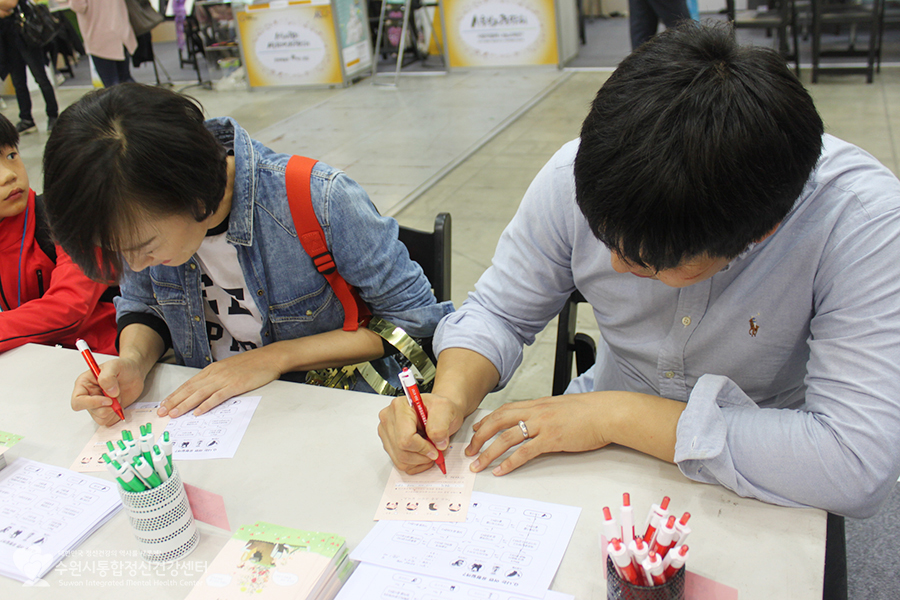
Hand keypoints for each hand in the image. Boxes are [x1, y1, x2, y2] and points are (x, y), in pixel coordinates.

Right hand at [71, 358, 145, 426]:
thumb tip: (110, 392)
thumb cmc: (122, 367)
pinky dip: (117, 415)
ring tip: (119, 397)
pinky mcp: (107, 412)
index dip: (91, 403)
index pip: (78, 401)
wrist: (135, 373)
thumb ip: (108, 377)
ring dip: (113, 410)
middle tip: (118, 396)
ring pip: (101, 418)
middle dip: (107, 406)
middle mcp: (88, 396)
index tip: (108, 400)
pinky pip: (109, 421)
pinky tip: (121, 404)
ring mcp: (98, 406)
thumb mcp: (115, 365)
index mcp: (84, 384)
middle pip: (92, 411)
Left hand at [157, 349, 281, 417]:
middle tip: (162, 412)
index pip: (189, 384)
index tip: (164, 404)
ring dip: (185, 405)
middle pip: (190, 389)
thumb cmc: (251, 364)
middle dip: (174, 401)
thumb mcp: (229, 368)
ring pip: (199, 394)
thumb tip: (205, 390)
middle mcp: (215, 374)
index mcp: (212, 370)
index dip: (175, 395)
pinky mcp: (235, 385)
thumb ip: (217, 378)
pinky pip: (217, 397)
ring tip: (174, 414)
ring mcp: (224, 379)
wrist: (269, 358)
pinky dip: (206, 405)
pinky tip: (198, 412)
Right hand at [378, 392, 465, 474]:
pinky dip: (415, 464)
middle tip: (435, 451)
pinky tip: (423, 455)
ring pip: (400, 460)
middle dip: (422, 456)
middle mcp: (389, 419)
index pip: (405, 438)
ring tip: (430, 451)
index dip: (423, 448)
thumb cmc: (440, 408)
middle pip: (402, 451)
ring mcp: (387, 432)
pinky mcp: (389, 444)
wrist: (439, 412)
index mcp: (400, 407)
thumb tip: (437, 443)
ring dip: (419, 461)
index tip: (435, 448)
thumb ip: (441, 425)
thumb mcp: (446, 408)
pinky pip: (400, 463)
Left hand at [466, 394, 611, 475]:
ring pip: (506, 437)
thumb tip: (535, 423)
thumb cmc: (589, 411)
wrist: (606, 413)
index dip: (487, 421)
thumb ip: (545, 414)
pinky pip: (525, 452)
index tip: (477, 431)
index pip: (504, 410)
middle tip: (470, 450)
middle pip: (498, 422)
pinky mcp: (552, 439)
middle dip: (480, 437)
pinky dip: (510, 462)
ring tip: (478, 465)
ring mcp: (543, 425)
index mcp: (537, 404)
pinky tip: (501, 470)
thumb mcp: (561, 408)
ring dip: (489, 452)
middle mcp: (536, 412)